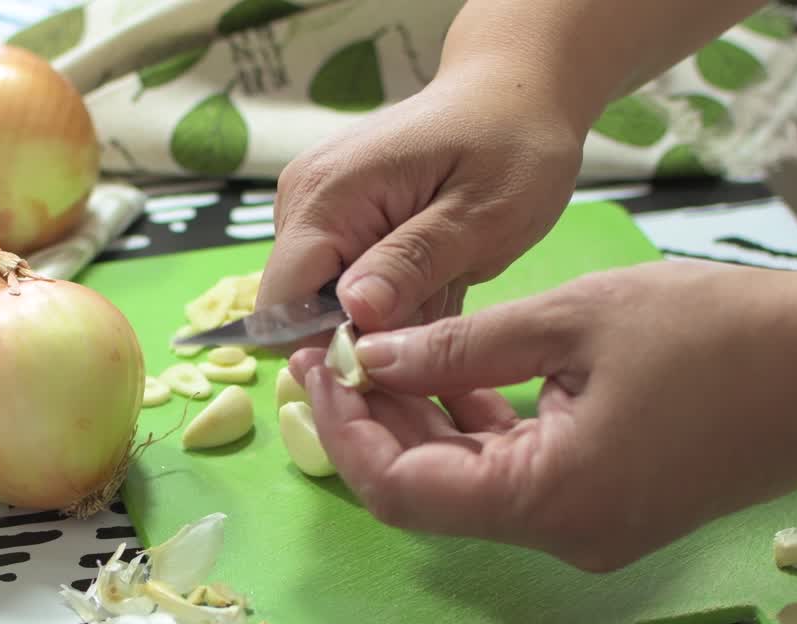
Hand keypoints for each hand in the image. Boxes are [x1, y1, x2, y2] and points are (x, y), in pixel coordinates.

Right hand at [258, 64, 583, 339]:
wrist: (513, 93)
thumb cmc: (510, 148)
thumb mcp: (480, 216)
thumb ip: (414, 264)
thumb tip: (355, 313)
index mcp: (326, 197)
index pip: (282, 307)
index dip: (329, 347)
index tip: (396, 356)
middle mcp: (299, 200)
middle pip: (298, 310)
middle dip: (364, 332)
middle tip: (438, 309)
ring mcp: (309, 206)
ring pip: (320, 302)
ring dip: (380, 315)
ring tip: (441, 285)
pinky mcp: (327, 215)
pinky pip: (337, 280)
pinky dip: (384, 295)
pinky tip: (430, 274)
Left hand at [292, 261, 796, 571]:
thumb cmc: (715, 333)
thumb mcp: (571, 320)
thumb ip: (457, 348)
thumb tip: (369, 357)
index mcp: (545, 499)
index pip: (401, 490)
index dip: (345, 430)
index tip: (316, 366)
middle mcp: (557, 531)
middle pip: (427, 489)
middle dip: (374, 419)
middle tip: (334, 350)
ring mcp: (582, 524)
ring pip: (466, 480)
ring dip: (419, 420)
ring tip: (378, 350)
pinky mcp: (602, 503)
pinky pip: (512, 472)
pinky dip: (474, 426)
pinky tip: (448, 371)